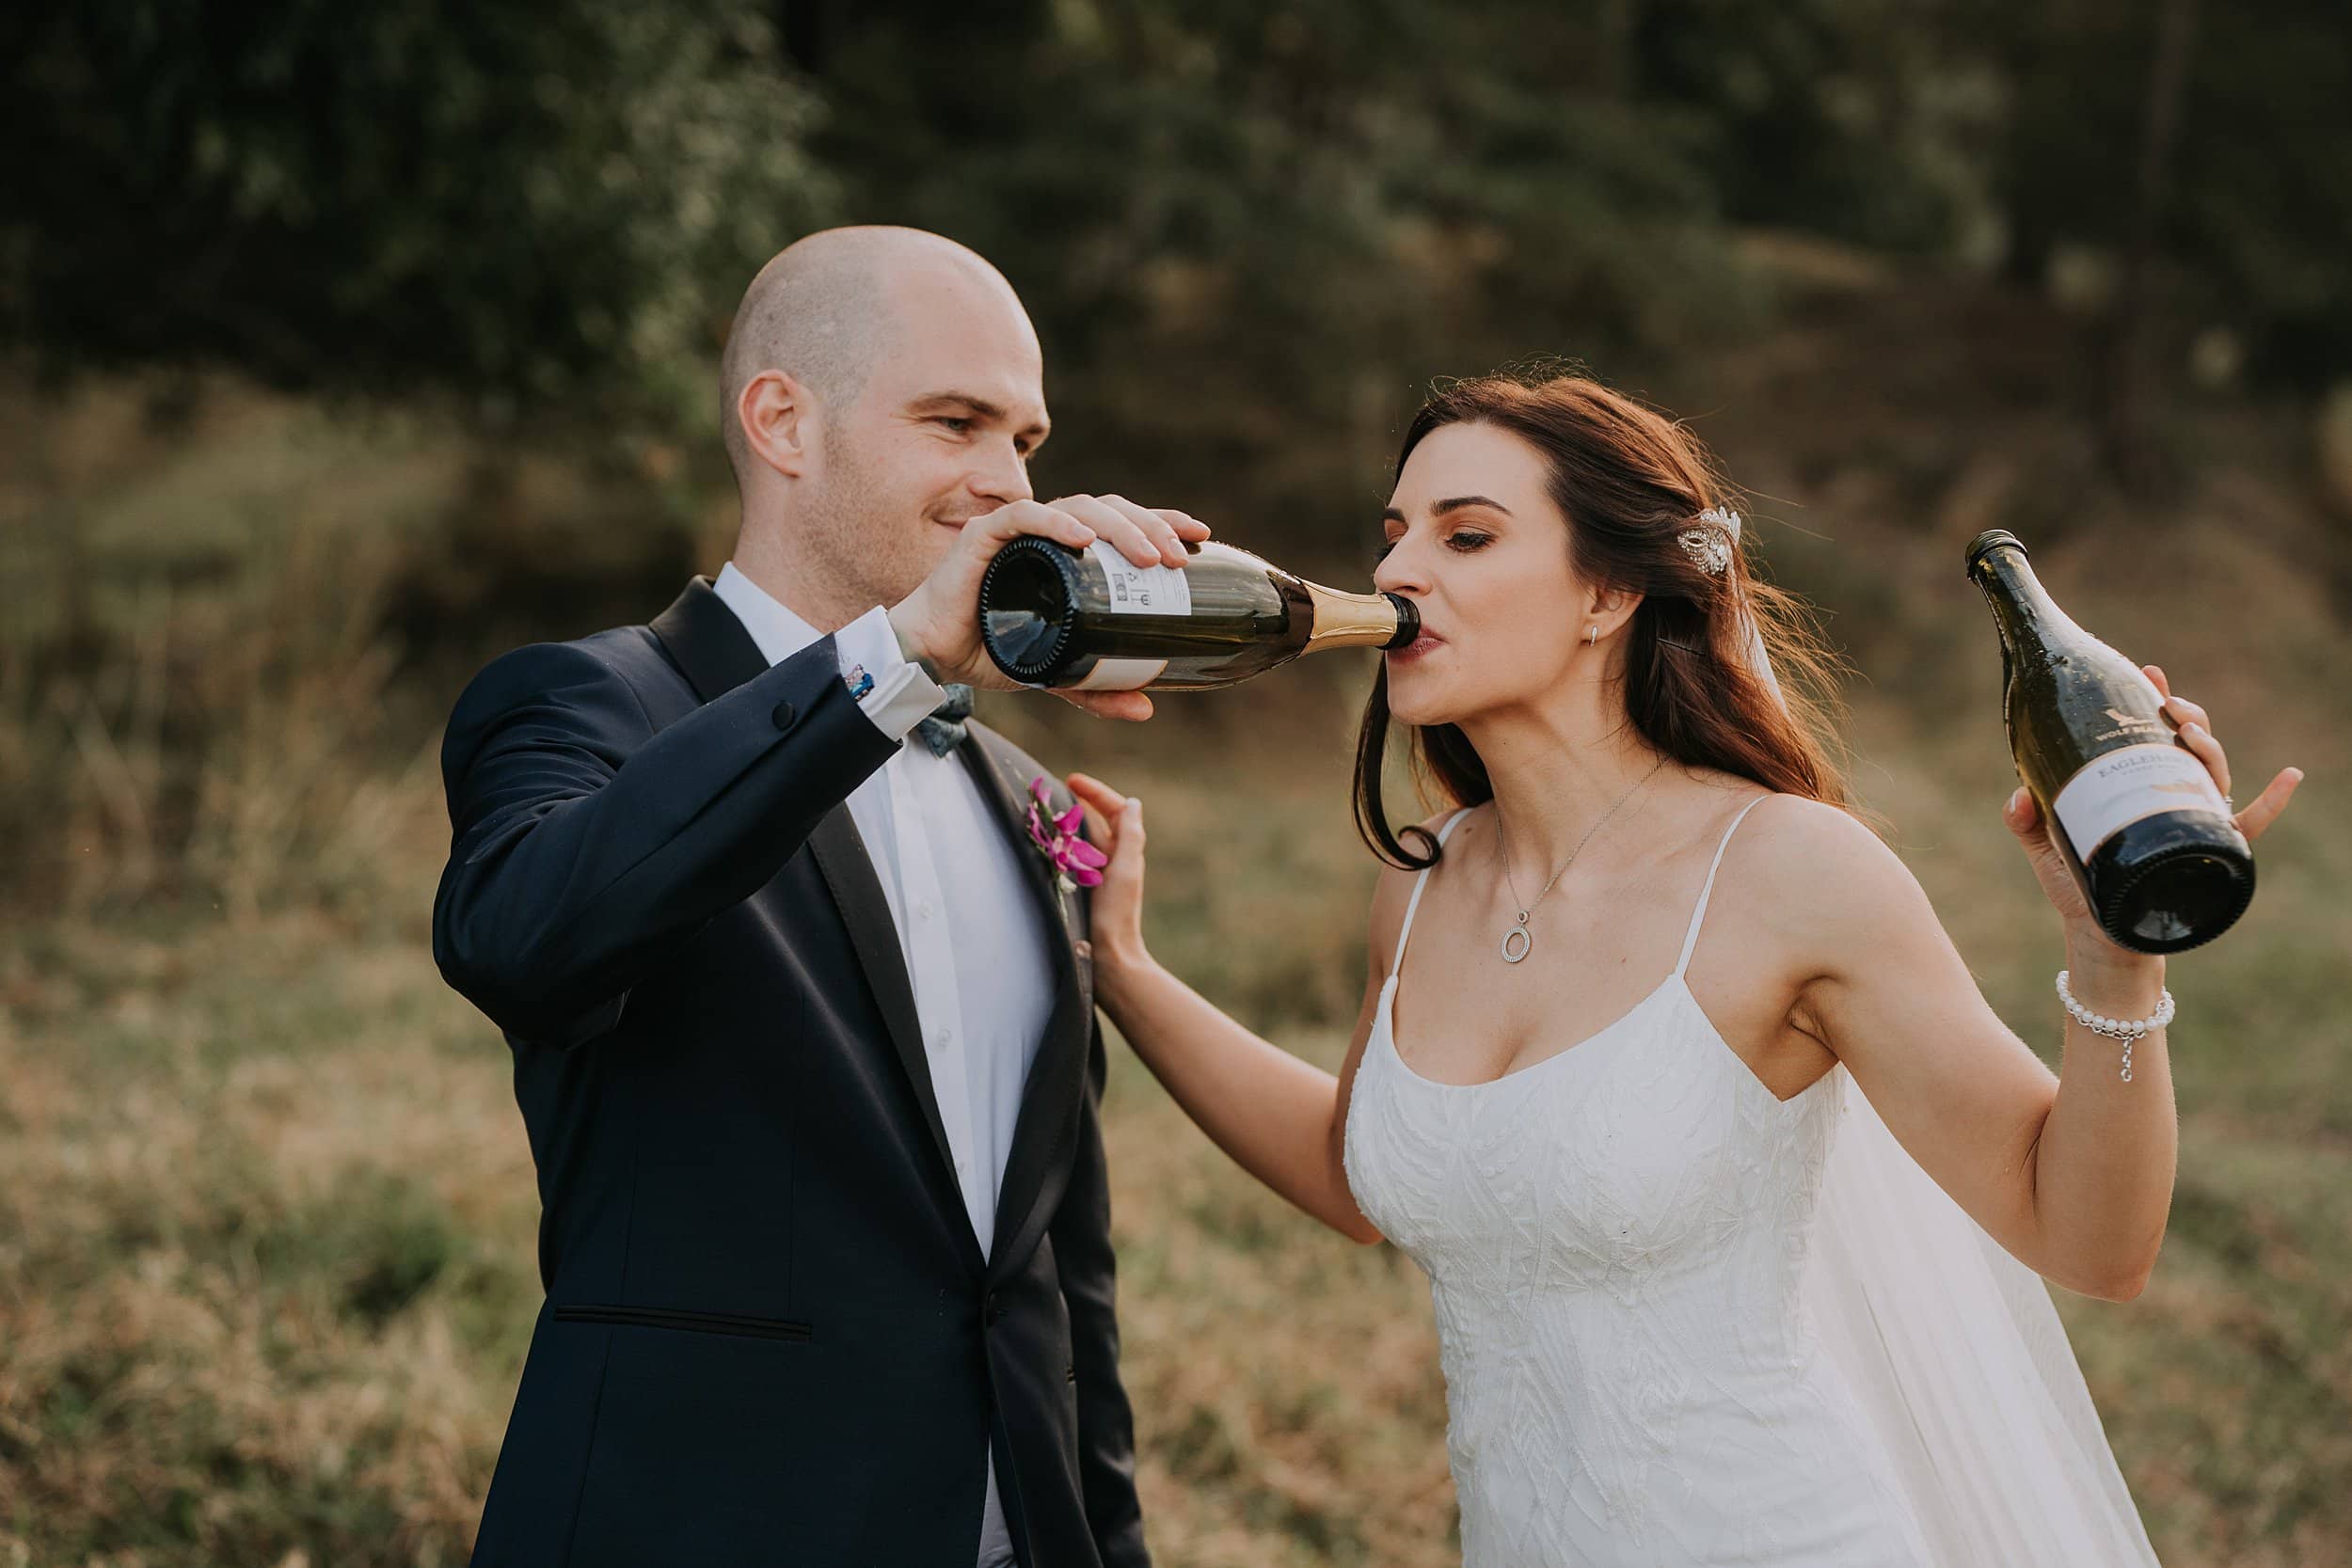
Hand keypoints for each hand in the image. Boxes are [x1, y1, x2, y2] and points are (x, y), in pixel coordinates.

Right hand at [887, 494, 1211, 721]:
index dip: (1163, 521)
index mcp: (1068, 551)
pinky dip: (1057, 520)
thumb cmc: (991, 651)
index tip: (1201, 536)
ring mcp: (1017, 531)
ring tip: (1147, 556)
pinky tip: (1084, 536)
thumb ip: (1097, 689)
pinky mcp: (984, 538)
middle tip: (1178, 560)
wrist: (934, 660)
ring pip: (1077, 506)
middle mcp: (1048, 533)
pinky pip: (1024, 517)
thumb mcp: (1057, 672)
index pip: (1123, 523)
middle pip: (1109, 510)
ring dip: (1119, 526)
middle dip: (1151, 527)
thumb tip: (1147, 709)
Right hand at [1063, 771, 1149, 972]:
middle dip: (1081, 803)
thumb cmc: (1116, 916)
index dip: (1096, 792)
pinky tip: (1048, 845)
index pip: (1116, 810)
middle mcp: (1115, 861)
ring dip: (1070, 823)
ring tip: (1049, 811)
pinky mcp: (1085, 890)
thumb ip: (1130, 836)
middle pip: (1099, 822)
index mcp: (1127, 852)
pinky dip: (1063, 846)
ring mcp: (1100, 875)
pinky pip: (1074, 859)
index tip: (1071, 780)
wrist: (1109, 957)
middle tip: (1057, 790)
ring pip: (1085, 839)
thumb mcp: (1125, 870)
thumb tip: (1132, 803)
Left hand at [2002, 662, 2303, 947]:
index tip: (2149, 671)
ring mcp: (2191, 821)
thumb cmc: (2076, 882)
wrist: (2096, 935)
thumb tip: (2020, 796)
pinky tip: (2290, 776)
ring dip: (2209, 747)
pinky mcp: (2206, 854)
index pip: (2150, 732)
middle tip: (2169, 705)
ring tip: (2189, 732)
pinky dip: (2274, 801)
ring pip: (2214, 773)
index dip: (2155, 699)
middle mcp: (2169, 794)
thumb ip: (2025, 818)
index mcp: (2135, 783)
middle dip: (2185, 716)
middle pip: (2189, 744)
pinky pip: (2249, 826)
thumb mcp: (2045, 843)